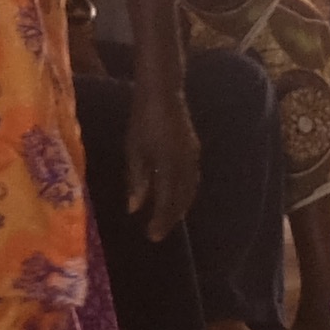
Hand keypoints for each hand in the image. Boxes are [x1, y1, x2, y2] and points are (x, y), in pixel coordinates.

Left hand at [126, 83, 202, 242]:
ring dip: (180, 207)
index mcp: (169, 165)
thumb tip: (134, 208)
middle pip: (182, 199)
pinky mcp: (194, 150)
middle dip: (171, 218)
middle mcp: (186, 164)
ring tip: (169, 219)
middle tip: (159, 233)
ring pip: (190, 190)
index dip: (160, 221)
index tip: (152, 236)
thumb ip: (137, 180)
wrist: (163, 93)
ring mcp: (193, 156)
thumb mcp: (134, 151)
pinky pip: (193, 179)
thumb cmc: (143, 120)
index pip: (167, 201)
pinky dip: (185, 193)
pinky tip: (177, 196)